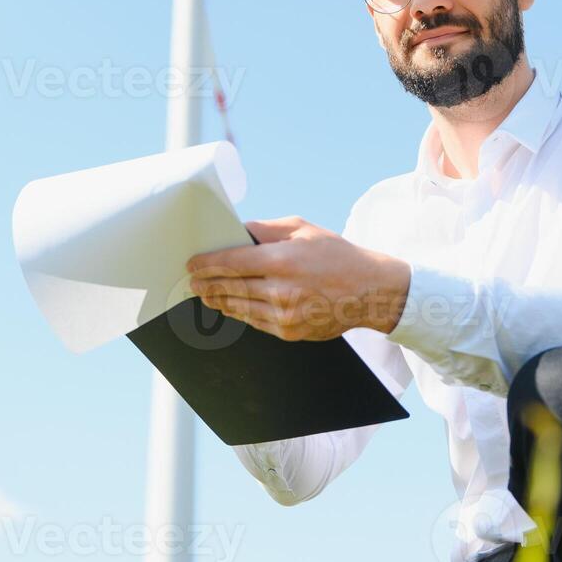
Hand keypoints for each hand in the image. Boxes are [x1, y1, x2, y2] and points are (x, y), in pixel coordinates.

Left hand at [186, 215, 410, 340]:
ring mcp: (285, 315)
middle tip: (193, 282)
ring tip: (207, 295)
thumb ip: (266, 229)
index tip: (192, 264)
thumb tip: (237, 231)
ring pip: (240, 308)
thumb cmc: (335, 254)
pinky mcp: (290, 332)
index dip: (207, 263)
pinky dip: (240, 313)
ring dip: (219, 301)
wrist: (369, 291)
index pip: (232, 262)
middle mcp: (282, 289)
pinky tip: (231, 306)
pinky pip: (256, 322)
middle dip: (208, 284)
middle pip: (231, 288)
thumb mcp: (303, 229)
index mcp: (283, 260)